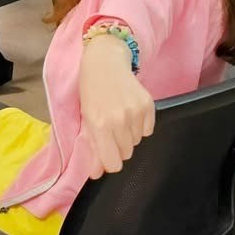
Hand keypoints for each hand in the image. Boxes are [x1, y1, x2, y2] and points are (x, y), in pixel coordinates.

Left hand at [77, 32, 155, 172]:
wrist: (105, 61)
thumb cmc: (90, 90)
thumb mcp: (85, 118)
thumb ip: (92, 147)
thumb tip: (97, 174)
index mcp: (100, 125)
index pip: (113, 163)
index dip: (109, 162)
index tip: (106, 155)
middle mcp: (119, 120)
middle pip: (126, 154)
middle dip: (118, 147)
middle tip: (110, 130)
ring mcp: (136, 112)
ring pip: (137, 142)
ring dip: (128, 136)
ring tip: (119, 118)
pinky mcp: (149, 105)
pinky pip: (148, 130)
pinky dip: (140, 126)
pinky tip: (130, 112)